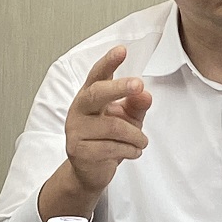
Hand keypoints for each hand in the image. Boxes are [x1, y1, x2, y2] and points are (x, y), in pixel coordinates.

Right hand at [65, 45, 151, 195]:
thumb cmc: (108, 138)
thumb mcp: (128, 118)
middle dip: (119, 88)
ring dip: (136, 135)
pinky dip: (130, 150)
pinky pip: (112, 147)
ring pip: (113, 127)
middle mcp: (79, 109)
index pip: (98, 74)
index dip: (109, 62)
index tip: (122, 50)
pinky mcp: (79, 150)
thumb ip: (136, 105)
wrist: (91, 171)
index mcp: (90, 95)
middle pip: (97, 93)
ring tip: (142, 141)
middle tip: (138, 85)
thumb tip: (145, 94)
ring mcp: (76, 130)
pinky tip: (133, 152)